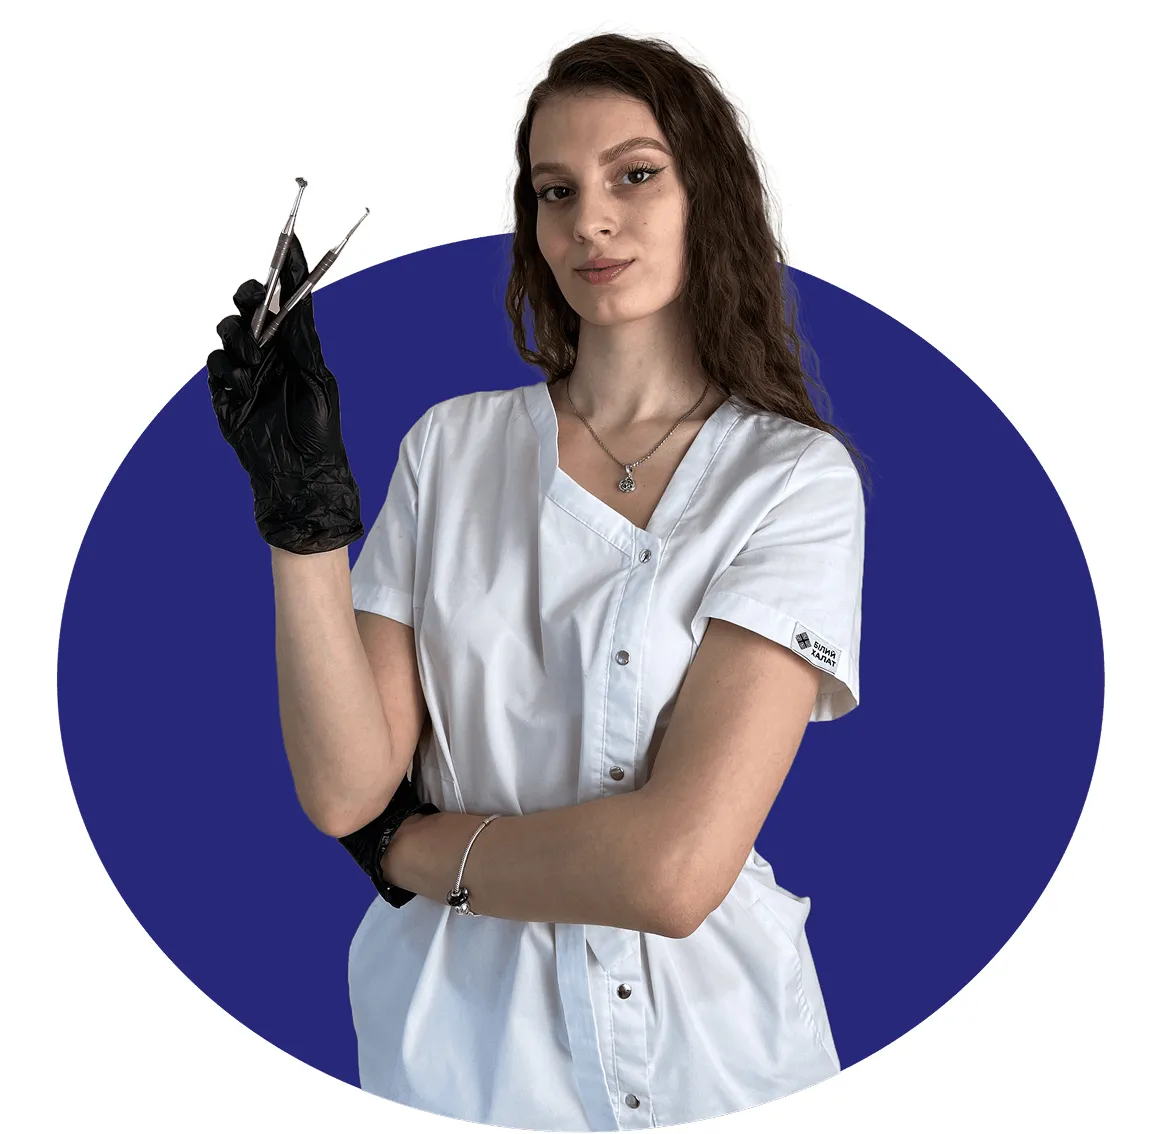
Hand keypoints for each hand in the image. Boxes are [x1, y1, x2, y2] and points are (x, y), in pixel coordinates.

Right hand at [206, 232, 362, 553]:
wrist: (298, 471)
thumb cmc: (318, 427)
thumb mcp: (317, 375)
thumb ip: (301, 337)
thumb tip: (295, 298)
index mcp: (296, 345)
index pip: (287, 299)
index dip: (286, 268)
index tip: (289, 237)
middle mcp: (270, 351)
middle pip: (249, 304)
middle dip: (250, 296)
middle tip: (255, 303)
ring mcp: (244, 370)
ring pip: (227, 330)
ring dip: (239, 340)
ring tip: (254, 365)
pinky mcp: (224, 392)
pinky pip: (214, 364)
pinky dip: (228, 371)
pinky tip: (245, 389)